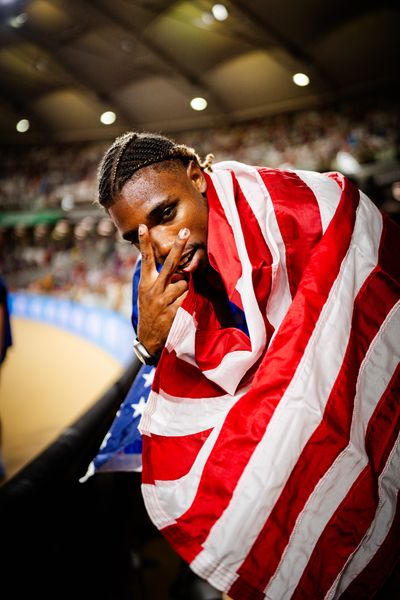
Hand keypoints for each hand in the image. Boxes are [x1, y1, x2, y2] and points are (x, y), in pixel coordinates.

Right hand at [137, 224, 189, 355]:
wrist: (148, 339)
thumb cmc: (150, 313)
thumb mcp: (146, 295)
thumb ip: (156, 280)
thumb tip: (175, 267)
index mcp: (145, 283)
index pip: (146, 259)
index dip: (144, 243)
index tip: (143, 227)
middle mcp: (154, 289)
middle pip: (170, 264)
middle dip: (179, 246)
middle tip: (186, 231)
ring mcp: (164, 300)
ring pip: (184, 283)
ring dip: (184, 289)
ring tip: (176, 299)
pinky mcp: (174, 311)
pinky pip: (187, 298)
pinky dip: (187, 300)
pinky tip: (180, 307)